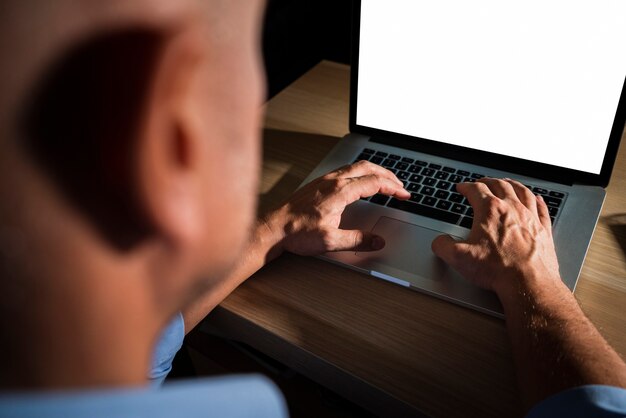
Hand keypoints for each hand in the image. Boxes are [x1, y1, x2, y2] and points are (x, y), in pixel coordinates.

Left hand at [266, 161, 409, 255]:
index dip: (393, 187)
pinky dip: (361, 172)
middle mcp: (333, 181)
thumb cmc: (297, 232)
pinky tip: (360, 182)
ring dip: (374, 171)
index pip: (374, 183)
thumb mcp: (330, 241)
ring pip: (356, 166)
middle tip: (400, 185)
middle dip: (388, 175)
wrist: (274, 227)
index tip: (404, 194)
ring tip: (385, 180)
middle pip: (367, 168)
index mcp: (340, 191)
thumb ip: (357, 240)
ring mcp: (325, 179)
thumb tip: (377, 241)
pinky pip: (345, 170)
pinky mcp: (318, 183)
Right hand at [431, 178, 560, 297]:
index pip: (476, 190)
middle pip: (500, 185)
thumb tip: (440, 241)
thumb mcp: (459, 258)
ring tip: (507, 183)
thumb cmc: (497, 269)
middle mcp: (512, 208)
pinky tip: (537, 198)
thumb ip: (443, 246)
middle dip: (488, 181)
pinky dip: (538, 200)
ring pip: (522, 191)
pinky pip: (542, 208)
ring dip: (512, 184)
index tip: (462, 188)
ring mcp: (530, 217)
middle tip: (482, 182)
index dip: (466, 186)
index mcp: (490, 210)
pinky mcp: (544, 229)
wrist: (528, 283)